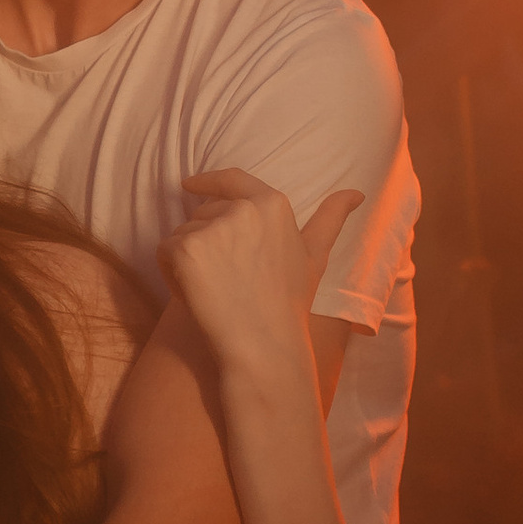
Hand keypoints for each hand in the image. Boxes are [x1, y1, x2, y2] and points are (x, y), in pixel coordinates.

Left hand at [158, 169, 361, 379]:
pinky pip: (165, 251)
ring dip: (188, 258)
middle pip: (204, 213)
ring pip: (183, 233)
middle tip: (226, 280)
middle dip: (205, 241)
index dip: (209, 181)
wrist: (263, 344)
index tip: (190, 184)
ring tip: (215, 290)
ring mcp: (212, 227)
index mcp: (272, 204)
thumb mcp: (314, 256)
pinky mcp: (185, 248)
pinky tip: (195, 294)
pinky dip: (170, 272)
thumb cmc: (288, 304)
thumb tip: (357, 192)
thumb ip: (331, 219)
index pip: (232, 180)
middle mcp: (242, 209)